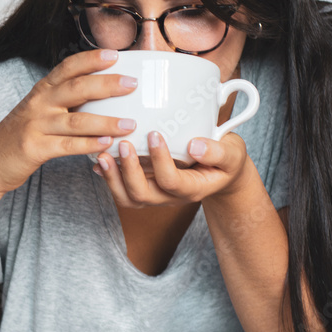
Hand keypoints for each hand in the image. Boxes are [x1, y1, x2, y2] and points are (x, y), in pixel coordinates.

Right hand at [0, 48, 138, 195]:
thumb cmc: (22, 134)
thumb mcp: (39, 109)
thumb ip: (64, 100)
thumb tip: (102, 94)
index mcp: (43, 90)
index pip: (68, 67)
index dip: (91, 59)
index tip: (116, 54)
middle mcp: (39, 103)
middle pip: (77, 88)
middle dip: (107, 84)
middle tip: (132, 84)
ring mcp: (36, 125)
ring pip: (76, 120)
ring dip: (106, 122)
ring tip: (130, 124)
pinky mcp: (35, 148)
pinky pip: (67, 145)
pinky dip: (89, 145)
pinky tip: (107, 145)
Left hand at [91, 129, 249, 207]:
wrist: (220, 174)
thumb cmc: (226, 159)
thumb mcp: (232, 153)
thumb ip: (220, 152)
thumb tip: (195, 145)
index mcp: (193, 188)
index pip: (171, 181)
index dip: (160, 160)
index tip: (155, 134)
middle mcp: (171, 196)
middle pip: (143, 194)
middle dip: (128, 171)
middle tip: (122, 144)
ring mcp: (156, 194)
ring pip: (128, 197)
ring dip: (112, 178)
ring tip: (103, 155)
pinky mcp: (145, 186)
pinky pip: (122, 190)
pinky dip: (109, 177)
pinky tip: (99, 161)